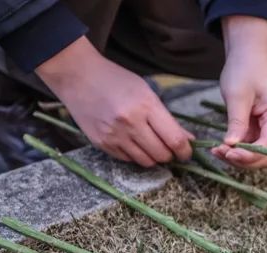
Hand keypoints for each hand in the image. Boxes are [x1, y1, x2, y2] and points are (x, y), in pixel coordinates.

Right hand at [36, 36, 192, 166]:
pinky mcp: (101, 143)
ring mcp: (114, 135)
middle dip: (170, 155)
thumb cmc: (117, 81)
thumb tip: (189, 140)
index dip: (185, 152)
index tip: (186, 153)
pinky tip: (132, 141)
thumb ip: (168, 119)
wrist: (77, 76)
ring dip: (153, 157)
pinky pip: (127, 160)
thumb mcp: (147, 93)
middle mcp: (130, 123)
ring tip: (150, 144)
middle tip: (168, 147)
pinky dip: (135, 155)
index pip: (175, 140)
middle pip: (162, 155)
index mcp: (146, 106)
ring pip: (146, 162)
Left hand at [212, 15, 266, 168]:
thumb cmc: (244, 71)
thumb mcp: (238, 96)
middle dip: (245, 160)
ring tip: (216, 151)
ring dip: (238, 158)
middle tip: (220, 153)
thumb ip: (237, 122)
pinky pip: (248, 148)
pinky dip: (235, 151)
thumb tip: (232, 145)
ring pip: (257, 156)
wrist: (246, 59)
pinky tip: (219, 148)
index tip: (229, 152)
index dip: (251, 154)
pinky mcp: (257, 132)